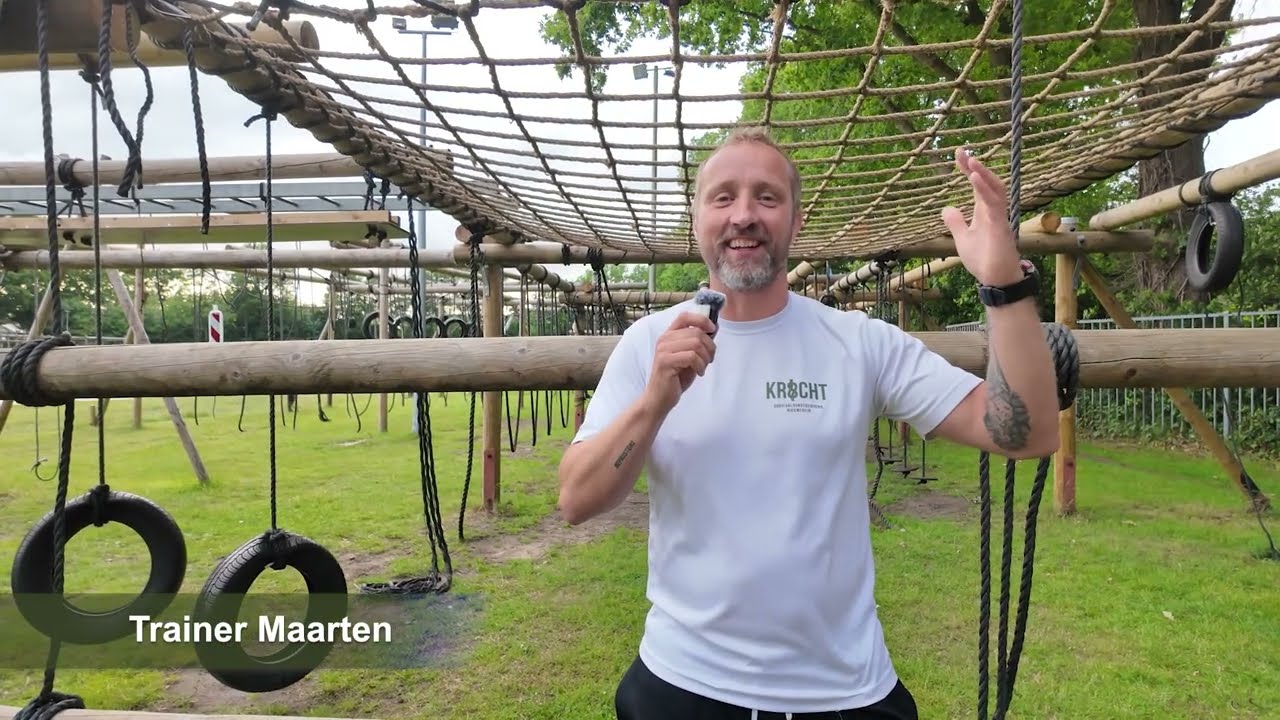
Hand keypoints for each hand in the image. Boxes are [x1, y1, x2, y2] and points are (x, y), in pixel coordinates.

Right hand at [645, 311, 716, 415]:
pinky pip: (691, 357)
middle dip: (710, 346)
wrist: (660, 398)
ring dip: (706, 357)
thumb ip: (699, 342)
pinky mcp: (665, 362)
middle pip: (696, 332)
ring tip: (703, 367)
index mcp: (669, 335)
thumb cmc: (676, 377)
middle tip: (709, 359)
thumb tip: (714, 327)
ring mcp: (663, 350)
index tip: (712, 330)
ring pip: (696, 344)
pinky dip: (700, 365)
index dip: (702, 320)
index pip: (685, 316)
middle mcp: (664, 339)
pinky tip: (699, 373)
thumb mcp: (690, 356)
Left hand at [941, 149, 1024, 286]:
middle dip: (975, 166)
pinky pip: (994, 203)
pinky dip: (984, 190)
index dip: (968, 169)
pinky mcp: (1000, 226)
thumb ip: (955, 223)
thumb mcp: (962, 238)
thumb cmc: (983, 259)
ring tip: (970, 160)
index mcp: (984, 211)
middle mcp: (993, 210)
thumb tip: (946, 208)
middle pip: (986, 182)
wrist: (995, 279)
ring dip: (982, 174)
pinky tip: (975, 178)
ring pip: (994, 189)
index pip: (976, 185)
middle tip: (962, 151)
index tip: (958, 154)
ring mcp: (998, 217)